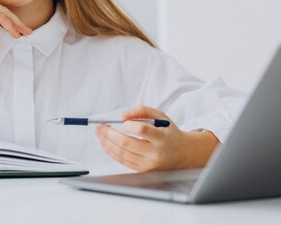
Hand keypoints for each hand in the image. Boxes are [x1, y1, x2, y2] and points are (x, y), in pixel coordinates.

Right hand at [0, 0, 32, 44]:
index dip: (10, 21)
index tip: (19, 31)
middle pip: (4, 11)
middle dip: (17, 22)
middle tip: (27, 31)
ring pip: (4, 13)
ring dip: (16, 24)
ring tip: (24, 33)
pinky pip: (0, 18)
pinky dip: (9, 25)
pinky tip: (14, 33)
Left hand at [94, 105, 218, 171]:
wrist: (181, 154)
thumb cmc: (169, 133)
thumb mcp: (161, 116)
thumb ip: (143, 110)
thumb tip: (123, 115)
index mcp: (162, 138)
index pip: (143, 131)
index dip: (130, 125)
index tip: (123, 122)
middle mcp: (155, 153)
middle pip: (127, 143)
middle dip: (109, 134)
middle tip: (100, 126)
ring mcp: (148, 164)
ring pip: (121, 153)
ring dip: (107, 142)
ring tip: (100, 133)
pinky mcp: (142, 170)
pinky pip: (122, 161)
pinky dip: (111, 151)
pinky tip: (106, 143)